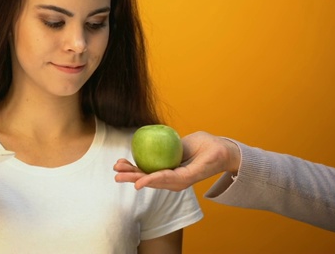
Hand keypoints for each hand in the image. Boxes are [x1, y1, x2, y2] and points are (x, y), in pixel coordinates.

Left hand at [114, 131, 240, 190]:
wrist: (218, 151)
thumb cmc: (215, 153)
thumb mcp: (208, 158)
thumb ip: (196, 165)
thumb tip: (183, 164)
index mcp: (183, 179)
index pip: (164, 180)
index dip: (150, 181)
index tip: (138, 184)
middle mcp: (173, 179)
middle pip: (150, 179)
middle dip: (133, 177)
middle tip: (117, 175)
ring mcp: (168, 172)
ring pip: (146, 173)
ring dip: (130, 171)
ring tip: (116, 166)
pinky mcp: (165, 165)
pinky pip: (148, 166)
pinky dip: (135, 164)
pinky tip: (124, 161)